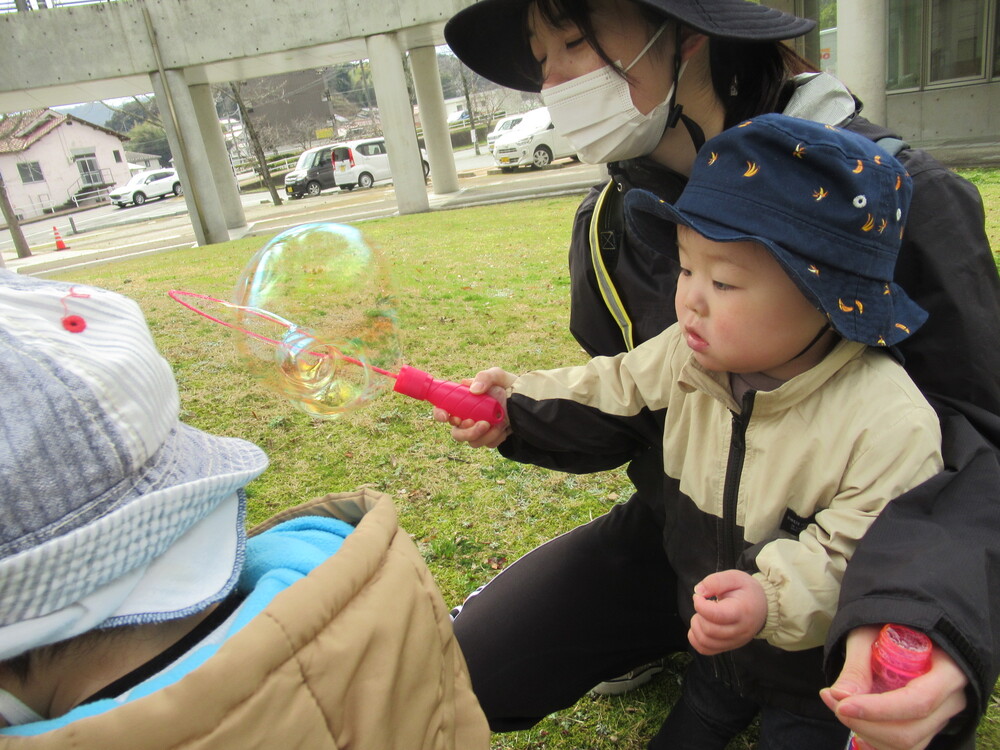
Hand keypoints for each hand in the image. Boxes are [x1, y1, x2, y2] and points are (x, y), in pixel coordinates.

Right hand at [432, 367, 513, 448]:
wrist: (527, 400)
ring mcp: (478, 430)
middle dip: (467, 432)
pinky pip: (488, 444)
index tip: (447, 416)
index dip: (440, 414)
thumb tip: (473, 390)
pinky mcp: (490, 438)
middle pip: (456, 433)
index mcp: (463, 402)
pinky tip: (505, 426)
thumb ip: (485, 377)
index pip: (443, 409)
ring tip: (500, 422)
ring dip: (486, 435)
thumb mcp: (498, 376)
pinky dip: (497, 436)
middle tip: (483, 424)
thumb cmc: (508, 385)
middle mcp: (467, 417)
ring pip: (472, 442)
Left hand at [687, 569, 766, 654]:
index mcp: (741, 611)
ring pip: (705, 642)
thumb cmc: (748, 591)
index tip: (699, 596)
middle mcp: (739, 631)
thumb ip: (716, 581)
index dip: (701, 605)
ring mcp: (734, 641)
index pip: (716, 615)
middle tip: (703, 604)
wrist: (764, 606)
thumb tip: (698, 591)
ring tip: (702, 615)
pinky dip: (696, 639)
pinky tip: (700, 626)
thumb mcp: (735, 577)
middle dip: (699, 615)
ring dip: (696, 627)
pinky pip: (706, 650)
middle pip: (709, 631)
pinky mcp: (728, 647)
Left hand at [820, 625, 968, 749]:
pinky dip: (873, 738)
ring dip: (866, 732)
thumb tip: (839, 695)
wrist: (907, 631)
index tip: (842, 703)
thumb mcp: (870, 633)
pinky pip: (903, 746)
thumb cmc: (890, 627)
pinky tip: (855, 717)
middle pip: (910, 730)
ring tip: (838, 704)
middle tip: (832, 700)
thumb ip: (857, 664)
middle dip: (864, 723)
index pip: (919, 701)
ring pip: (907, 744)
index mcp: (949, 669)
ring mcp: (943, 717)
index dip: (878, 709)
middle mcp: (952, 699)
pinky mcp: (929, 728)